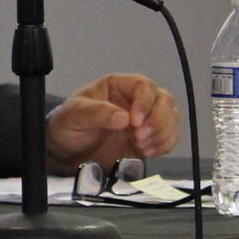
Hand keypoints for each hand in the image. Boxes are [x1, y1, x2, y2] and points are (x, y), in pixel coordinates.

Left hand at [44, 72, 178, 172]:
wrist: (67, 152)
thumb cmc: (68, 126)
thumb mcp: (75, 115)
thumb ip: (96, 113)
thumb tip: (123, 117)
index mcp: (117, 86)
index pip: (143, 85)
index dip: (145, 102)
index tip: (135, 122)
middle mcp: (135, 100)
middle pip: (164, 100)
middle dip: (158, 119)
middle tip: (140, 137)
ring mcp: (144, 120)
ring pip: (171, 118)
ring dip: (162, 133)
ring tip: (141, 146)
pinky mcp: (148, 139)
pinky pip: (169, 137)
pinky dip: (164, 145)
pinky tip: (147, 152)